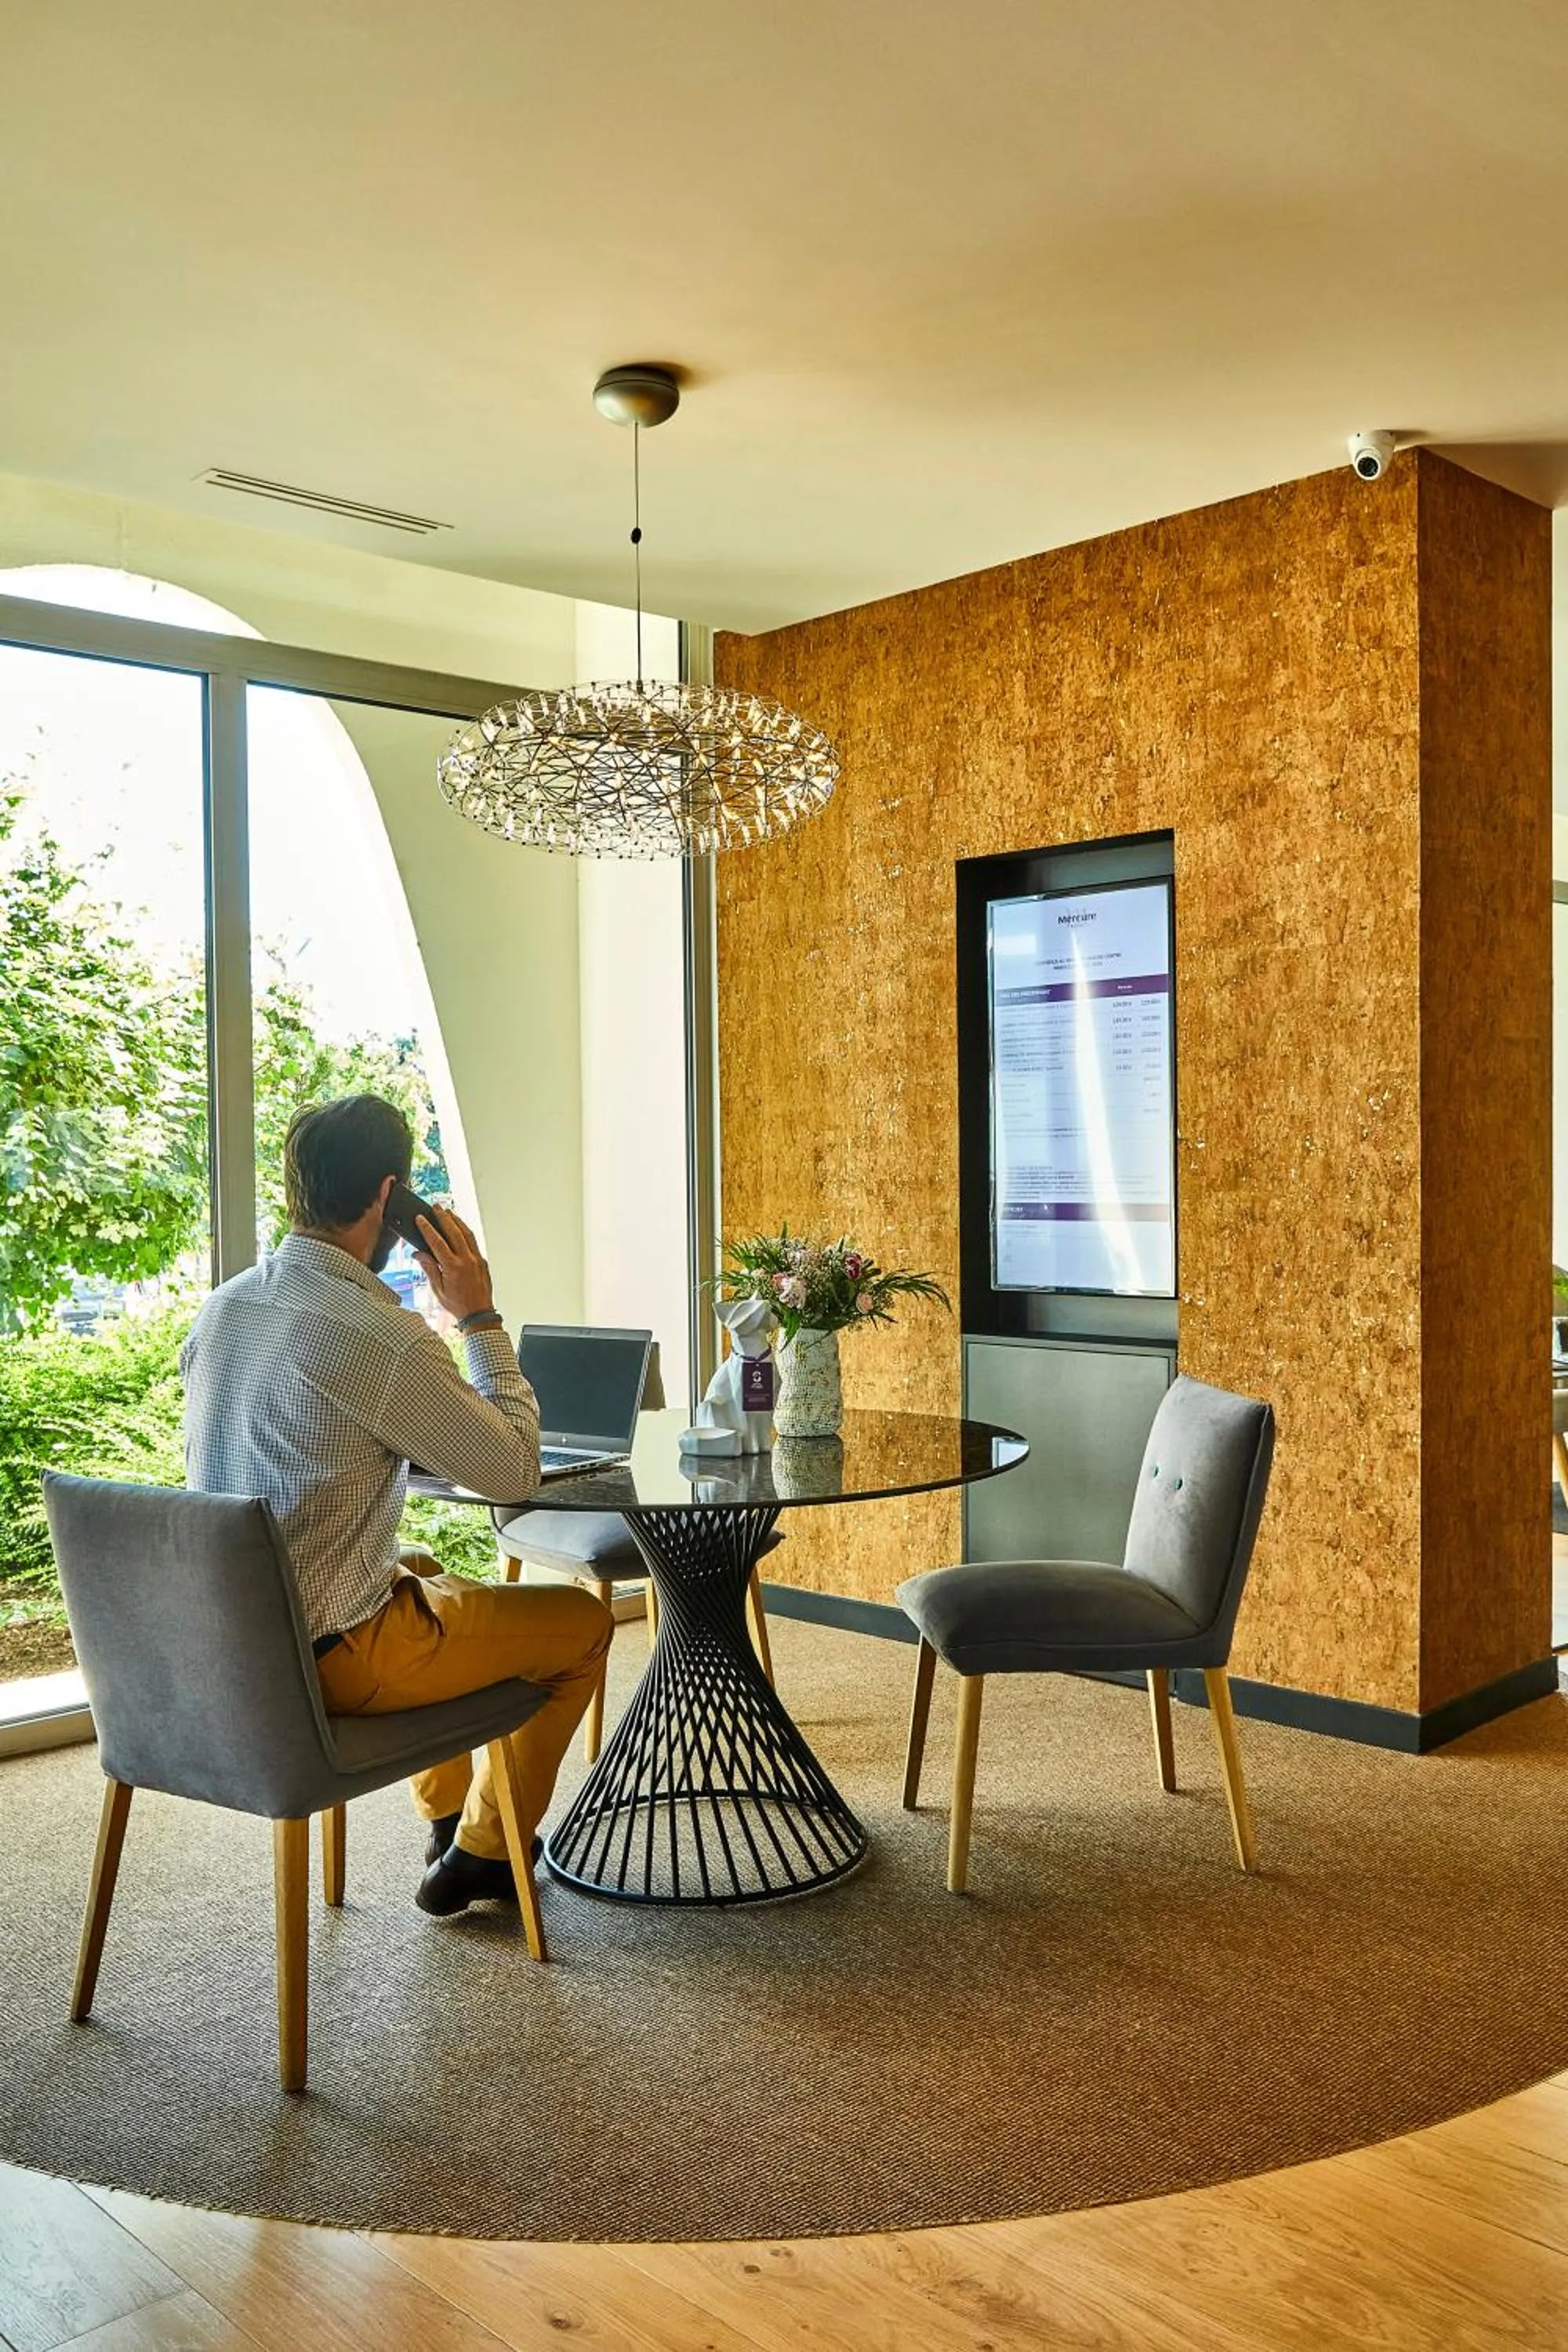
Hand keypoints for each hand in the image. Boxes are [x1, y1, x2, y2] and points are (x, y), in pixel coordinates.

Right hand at [414, 1206, 496, 1324]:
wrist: (479, 1314)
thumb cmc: (457, 1305)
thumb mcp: (437, 1289)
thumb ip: (429, 1268)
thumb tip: (418, 1253)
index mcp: (453, 1267)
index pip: (437, 1242)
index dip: (427, 1228)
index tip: (420, 1218)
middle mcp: (467, 1260)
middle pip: (454, 1232)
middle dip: (443, 1217)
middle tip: (436, 1207)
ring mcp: (477, 1259)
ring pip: (467, 1234)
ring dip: (457, 1221)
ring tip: (448, 1212)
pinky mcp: (482, 1261)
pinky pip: (473, 1242)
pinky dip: (465, 1232)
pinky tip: (459, 1228)